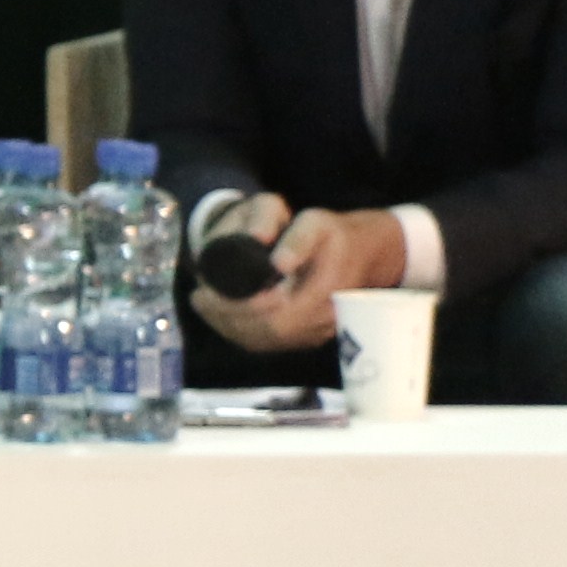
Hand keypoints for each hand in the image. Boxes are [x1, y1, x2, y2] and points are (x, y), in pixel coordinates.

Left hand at [186, 204, 402, 356]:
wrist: (367, 254)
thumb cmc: (336, 235)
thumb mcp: (318, 223)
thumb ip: (298, 240)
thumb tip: (278, 265)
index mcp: (323, 294)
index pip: (273, 314)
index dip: (236, 307)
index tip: (207, 292)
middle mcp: (321, 321)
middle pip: (265, 332)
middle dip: (227, 318)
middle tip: (199, 299)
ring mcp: (317, 333)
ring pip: (267, 342)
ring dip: (231, 326)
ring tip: (205, 306)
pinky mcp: (310, 337)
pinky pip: (272, 343)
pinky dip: (243, 332)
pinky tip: (223, 317)